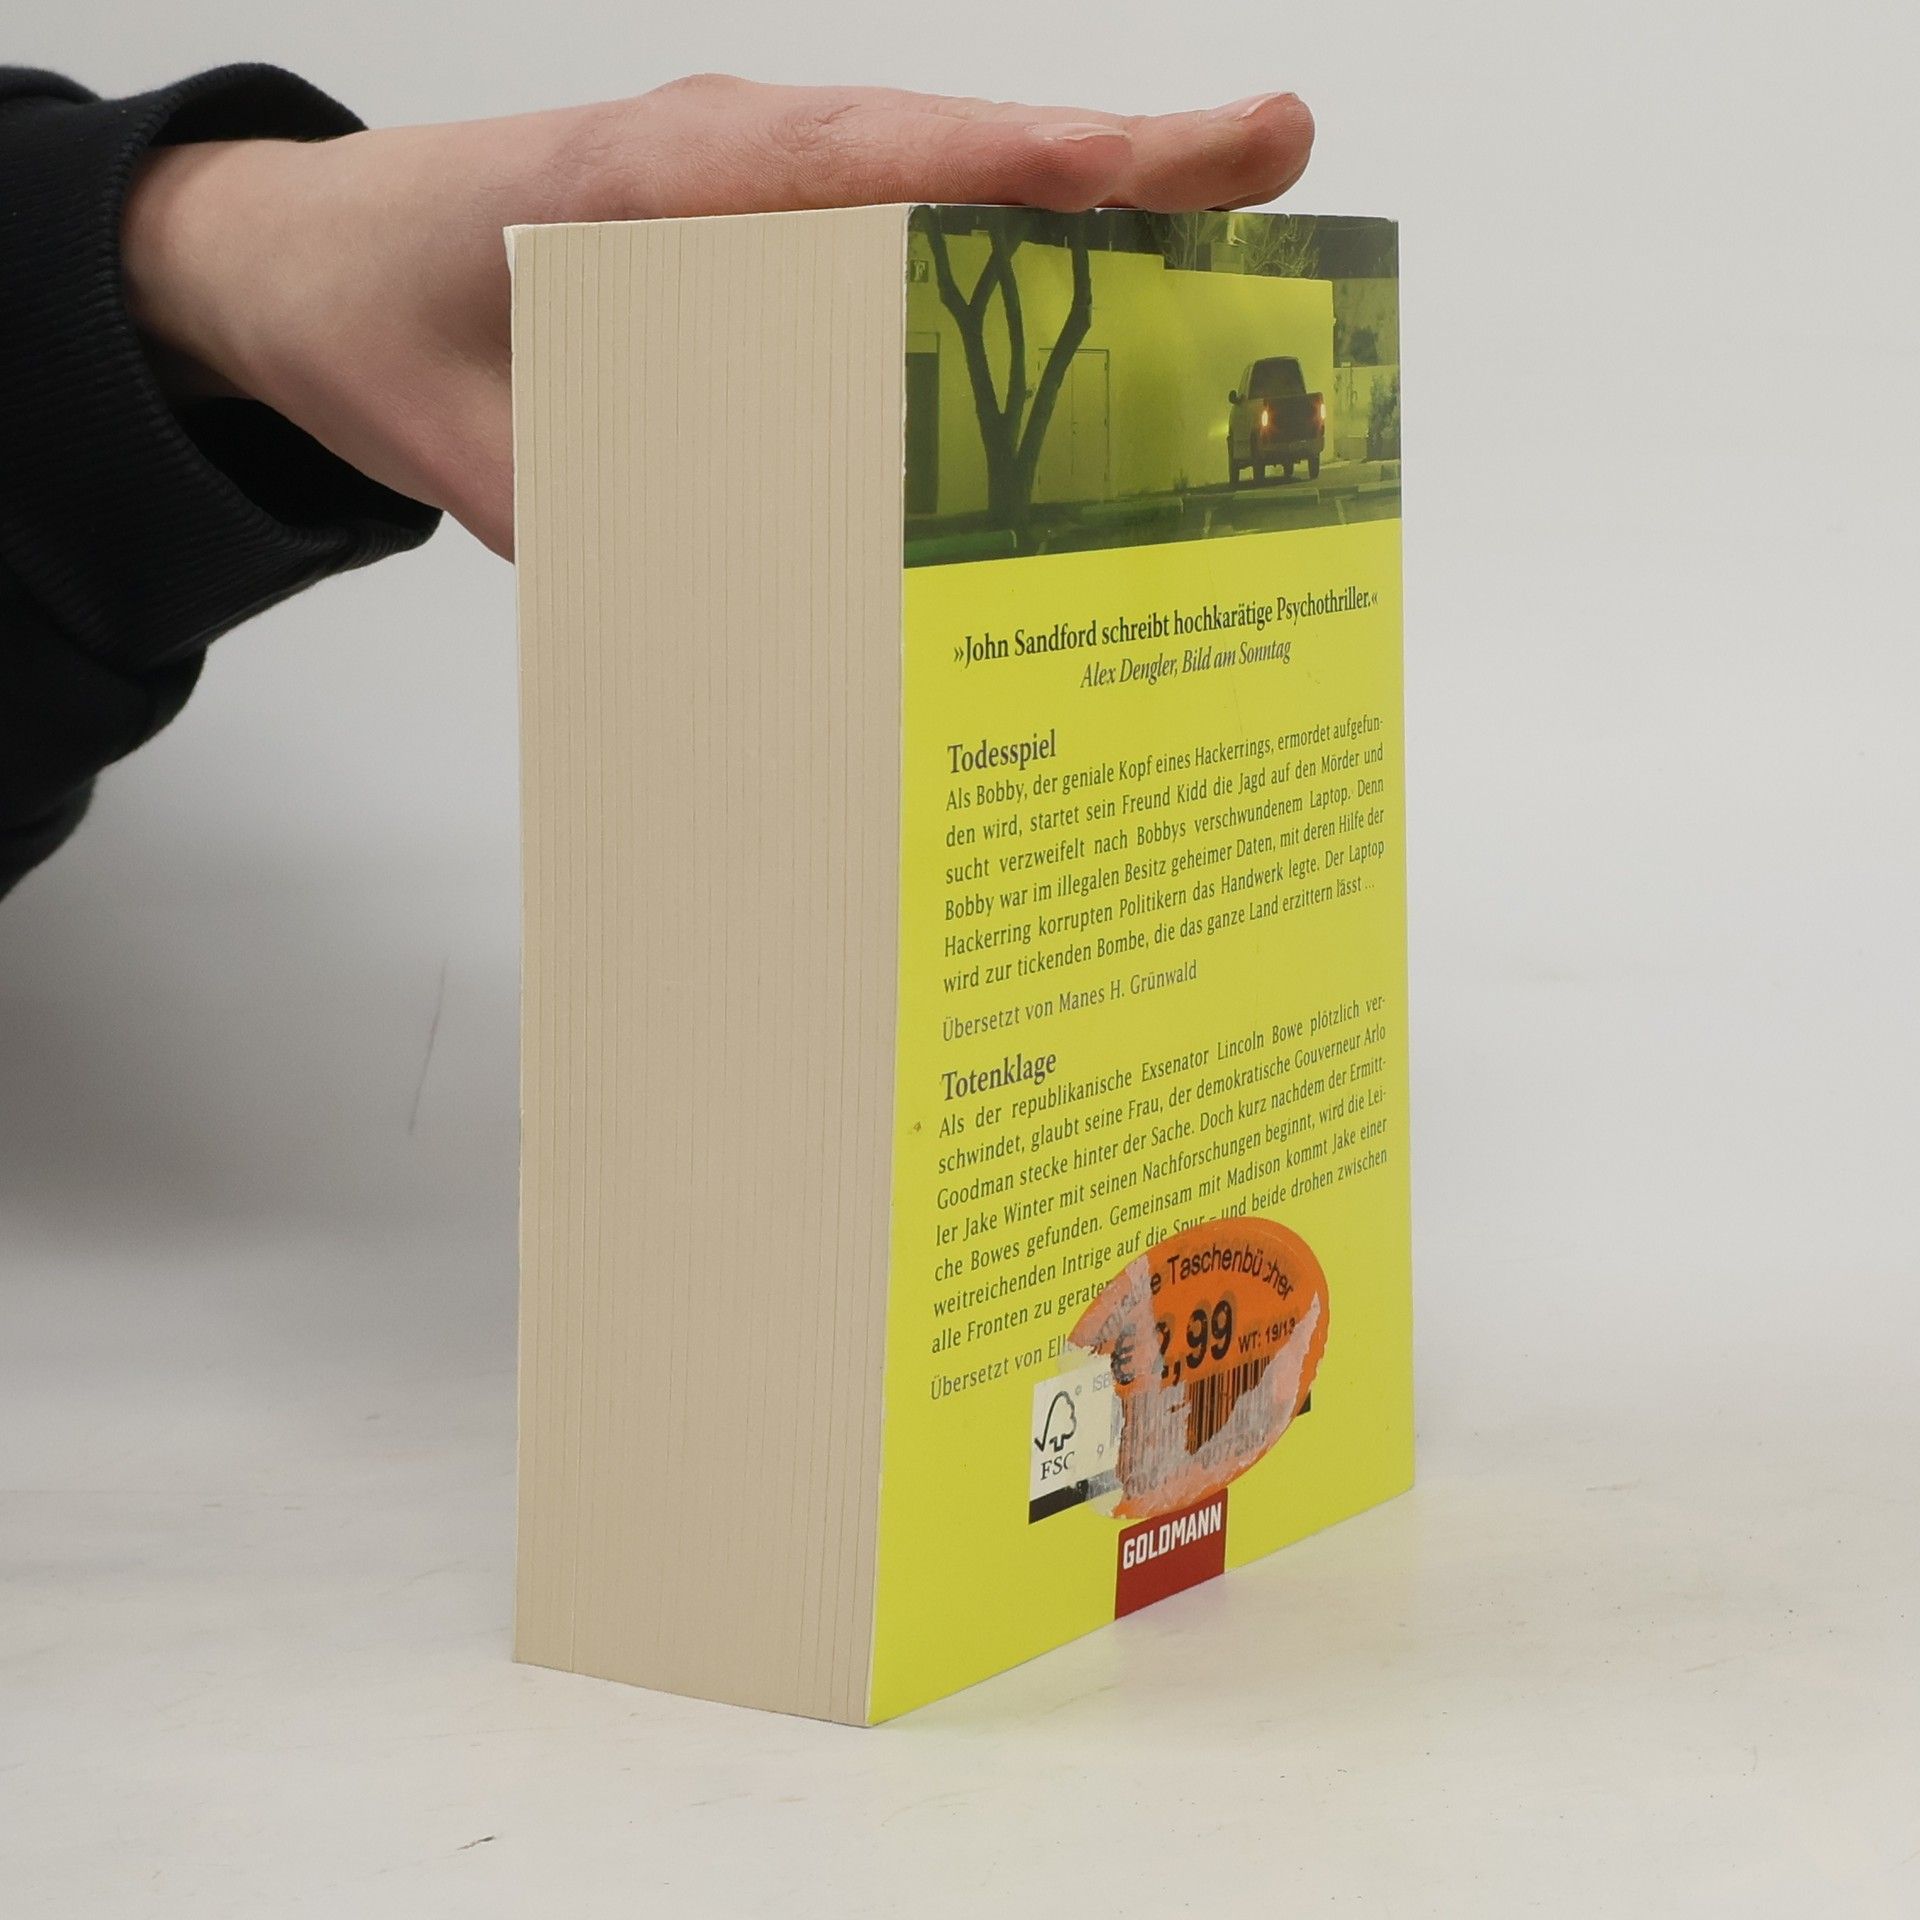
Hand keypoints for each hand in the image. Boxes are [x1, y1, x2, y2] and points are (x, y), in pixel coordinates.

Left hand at [122, 76, 1313, 557]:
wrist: (301, 263)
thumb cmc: (378, 310)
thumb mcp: (465, 439)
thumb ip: (594, 515)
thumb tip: (737, 625)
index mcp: (668, 177)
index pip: (882, 158)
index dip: (1035, 164)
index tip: (1188, 158)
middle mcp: (738, 169)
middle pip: (954, 161)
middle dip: (1116, 174)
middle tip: (1274, 165)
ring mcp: (757, 202)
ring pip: (937, 205)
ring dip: (1076, 233)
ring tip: (1224, 271)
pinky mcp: (755, 250)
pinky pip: (888, 258)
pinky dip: (984, 286)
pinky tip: (1062, 356)